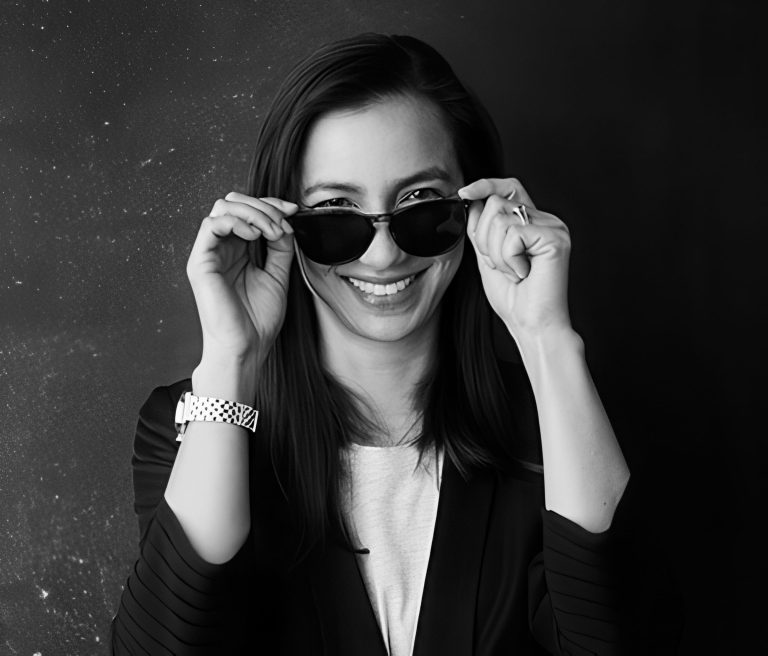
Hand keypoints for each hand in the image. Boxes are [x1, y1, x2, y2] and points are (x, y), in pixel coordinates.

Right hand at [186, 192, 296, 368]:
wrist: (246, 347)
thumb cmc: (257, 320)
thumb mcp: (278, 275)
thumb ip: (281, 247)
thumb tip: (285, 222)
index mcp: (238, 251)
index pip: (248, 212)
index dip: (271, 205)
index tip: (293, 210)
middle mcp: (222, 249)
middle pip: (233, 203)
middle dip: (262, 205)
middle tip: (282, 222)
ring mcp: (209, 254)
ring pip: (222, 208)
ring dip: (253, 213)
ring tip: (271, 231)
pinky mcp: (200, 262)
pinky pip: (211, 225)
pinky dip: (236, 222)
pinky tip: (254, 235)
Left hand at [459, 178, 571, 338]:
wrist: (531, 325)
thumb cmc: (514, 298)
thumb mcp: (487, 256)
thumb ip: (481, 228)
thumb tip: (470, 200)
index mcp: (532, 222)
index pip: (509, 188)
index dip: (485, 185)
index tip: (463, 193)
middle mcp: (546, 220)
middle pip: (496, 203)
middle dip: (484, 238)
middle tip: (502, 265)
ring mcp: (554, 227)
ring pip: (501, 219)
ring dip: (496, 253)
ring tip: (514, 271)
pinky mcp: (555, 238)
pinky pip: (513, 234)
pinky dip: (508, 259)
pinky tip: (524, 273)